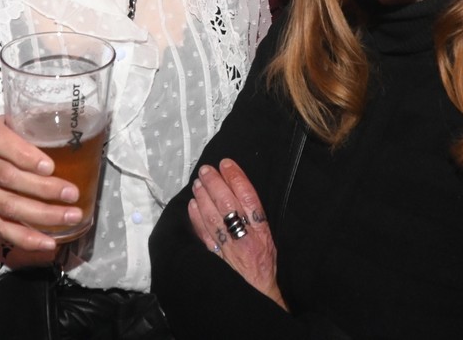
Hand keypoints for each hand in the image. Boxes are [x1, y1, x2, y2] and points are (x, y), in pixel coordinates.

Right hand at [0, 113, 82, 253]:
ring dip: (40, 215)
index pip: (0, 142)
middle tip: (72, 194)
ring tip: (70, 216)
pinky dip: (25, 237)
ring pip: (5, 205)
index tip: (50, 167)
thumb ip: (32, 126)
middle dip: (42, 189)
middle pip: (6, 177)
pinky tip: (48, 242)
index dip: (25, 156)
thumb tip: (77, 138)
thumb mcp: (9, 120)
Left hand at [188, 158, 287, 309]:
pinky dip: (196, 219)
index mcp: (263, 233)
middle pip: (228, 205)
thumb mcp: (271, 241)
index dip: (236, 178)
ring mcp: (229, 250)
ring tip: (197, 182)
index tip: (227, 163)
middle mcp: (246, 240)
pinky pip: (204, 236)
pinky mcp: (216, 261)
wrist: (261, 298)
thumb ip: (258, 220)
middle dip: (215, 183)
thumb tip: (240, 191)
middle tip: (206, 170)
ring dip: (203, 197)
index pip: (249, 198)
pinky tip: (191, 205)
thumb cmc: (268, 268)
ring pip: (213, 218)